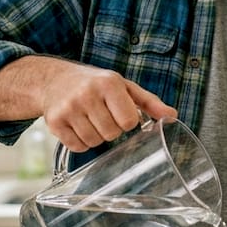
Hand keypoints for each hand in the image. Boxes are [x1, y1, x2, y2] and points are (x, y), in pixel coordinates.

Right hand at [0, 56, 175, 150]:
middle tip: (104, 116)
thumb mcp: (124, 87)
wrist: (55, 80)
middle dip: (111, 130)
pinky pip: (77, 147)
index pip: (129, 121)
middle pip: (111, 134)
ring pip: (94, 142)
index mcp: (108, 83)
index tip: (120, 113)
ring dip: (97, 136)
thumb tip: (172, 116)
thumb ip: (149, 102)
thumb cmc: (95, 84)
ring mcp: (68, 109)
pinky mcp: (54, 122)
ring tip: (91, 120)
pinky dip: (81, 142)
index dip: (127, 122)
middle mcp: (86, 94)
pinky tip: (78, 127)